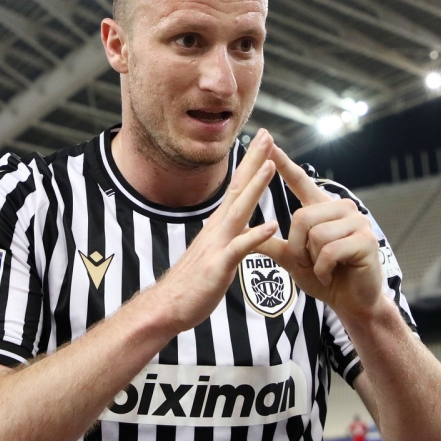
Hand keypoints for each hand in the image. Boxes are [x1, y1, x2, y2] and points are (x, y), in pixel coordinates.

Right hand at [151, 130, 278, 334]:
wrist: (168, 306)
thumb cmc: (193, 283)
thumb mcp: (215, 253)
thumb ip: (229, 236)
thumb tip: (240, 225)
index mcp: (219, 225)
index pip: (237, 187)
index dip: (251, 164)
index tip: (264, 142)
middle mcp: (218, 228)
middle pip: (238, 188)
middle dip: (254, 161)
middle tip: (267, 134)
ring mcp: (217, 245)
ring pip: (239, 210)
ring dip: (256, 187)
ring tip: (272, 165)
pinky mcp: (218, 266)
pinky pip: (240, 248)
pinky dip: (255, 235)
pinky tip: (272, 225)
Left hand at [254, 135, 383, 318]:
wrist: (352, 302)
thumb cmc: (324, 278)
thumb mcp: (291, 259)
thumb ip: (269, 243)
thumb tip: (239, 230)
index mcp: (322, 209)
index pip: (301, 180)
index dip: (284, 163)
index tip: (268, 143)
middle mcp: (341, 208)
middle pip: (301, 217)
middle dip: (298, 247)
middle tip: (310, 263)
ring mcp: (357, 222)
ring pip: (315, 234)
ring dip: (311, 260)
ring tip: (323, 268)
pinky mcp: (366, 239)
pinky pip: (329, 250)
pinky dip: (323, 269)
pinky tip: (333, 274)